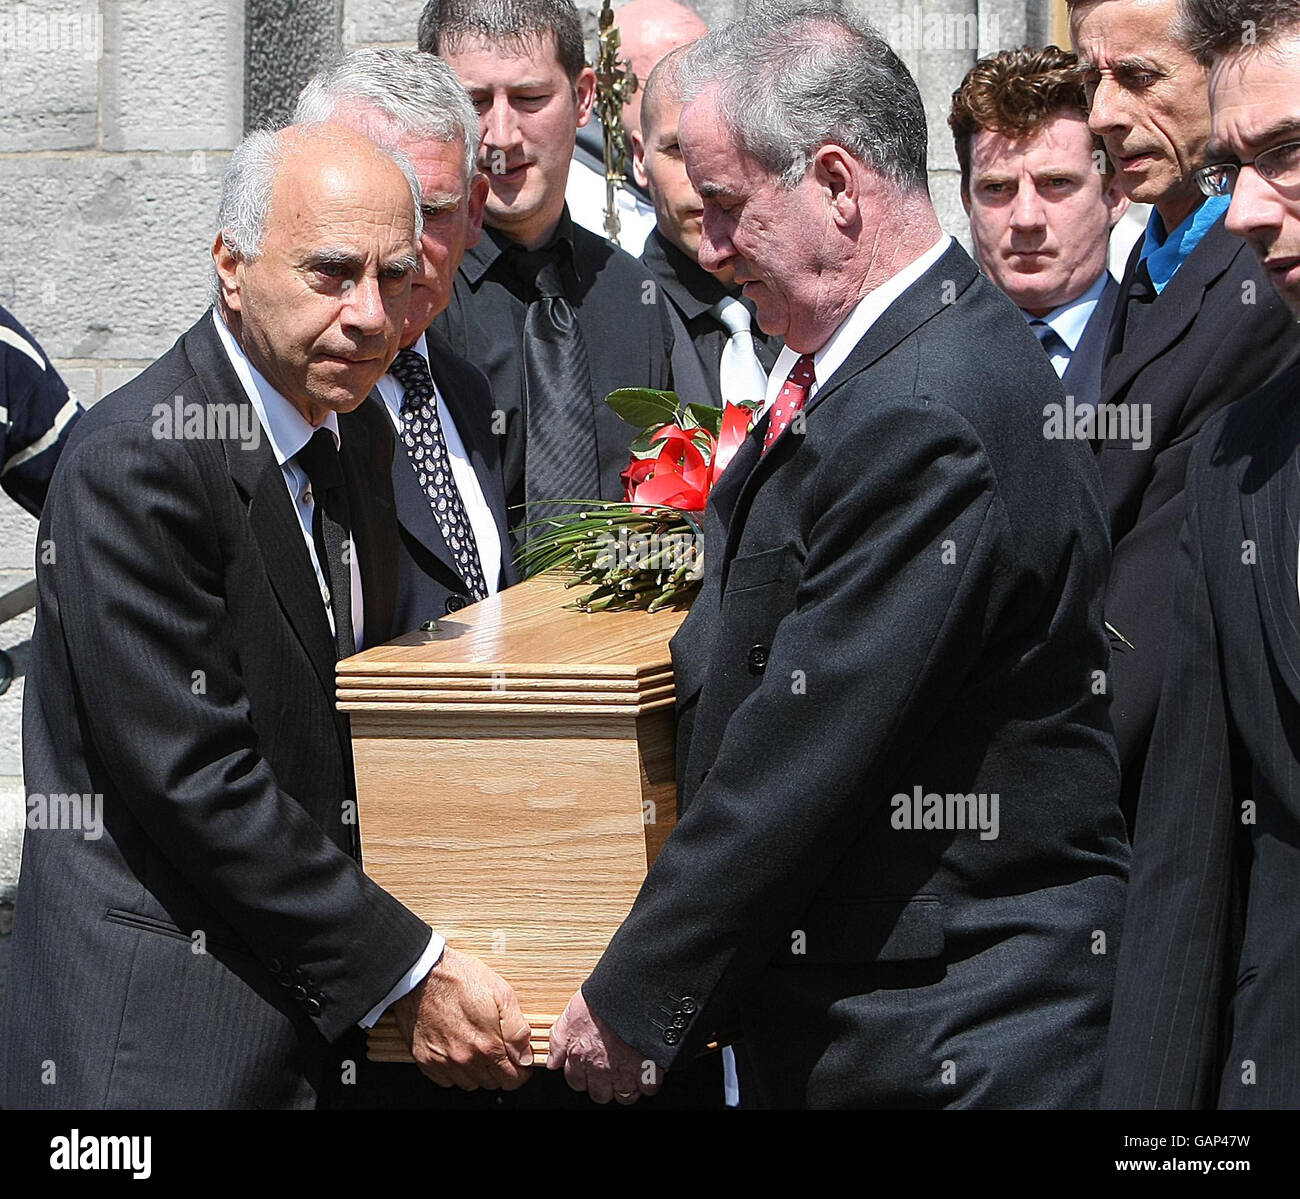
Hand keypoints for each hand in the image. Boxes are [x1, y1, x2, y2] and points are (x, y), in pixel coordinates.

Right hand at [390, 945, 532, 1090]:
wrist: (422, 973)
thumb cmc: (460, 978)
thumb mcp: (501, 994)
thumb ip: (517, 1030)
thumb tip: (525, 1056)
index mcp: (486, 1044)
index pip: (512, 1079)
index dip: (521, 1071)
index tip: (520, 1061)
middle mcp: (464, 1059)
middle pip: (492, 1083)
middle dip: (501, 1069)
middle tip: (498, 1047)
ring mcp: (442, 1062)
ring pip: (470, 1084)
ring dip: (478, 1071)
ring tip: (476, 1045)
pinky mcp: (424, 1060)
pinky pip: (446, 1080)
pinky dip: (455, 1070)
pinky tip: (457, 1049)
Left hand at [548, 988, 661, 1104]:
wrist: (629, 992)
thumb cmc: (600, 999)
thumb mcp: (569, 1014)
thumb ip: (558, 1040)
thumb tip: (553, 1061)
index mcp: (580, 1057)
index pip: (576, 1082)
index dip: (584, 1076)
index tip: (590, 1070)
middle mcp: (600, 1069)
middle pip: (599, 1094)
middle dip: (604, 1085)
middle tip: (611, 1071)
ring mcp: (623, 1072)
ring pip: (623, 1096)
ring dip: (626, 1087)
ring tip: (630, 1073)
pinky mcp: (646, 1070)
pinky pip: (647, 1089)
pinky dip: (648, 1082)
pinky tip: (646, 1071)